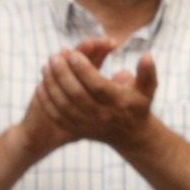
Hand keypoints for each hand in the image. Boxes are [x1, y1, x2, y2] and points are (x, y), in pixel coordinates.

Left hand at [35, 42, 157, 148]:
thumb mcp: (148, 89)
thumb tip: (147, 54)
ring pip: (63, 104)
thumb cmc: (138, 105)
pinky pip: (57, 116)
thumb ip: (148, 71)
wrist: (131, 136)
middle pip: (76, 94)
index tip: (74, 54)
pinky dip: (46, 102)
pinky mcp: (77, 129)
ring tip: (46, 67)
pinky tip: (40, 86)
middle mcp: (103, 114)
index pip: (97, 85)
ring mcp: (88, 124)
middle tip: (55, 57)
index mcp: (119, 102)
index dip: (83, 69)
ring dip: (52, 85)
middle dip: (63, 74)